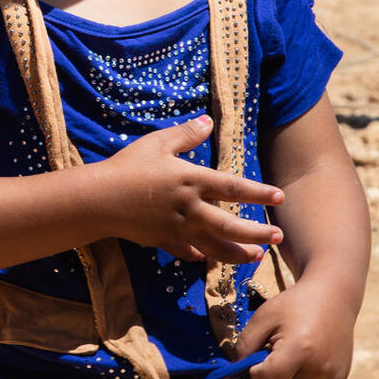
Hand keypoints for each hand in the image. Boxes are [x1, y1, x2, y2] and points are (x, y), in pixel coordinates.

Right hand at [101, 116, 283, 263]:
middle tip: (278, 236)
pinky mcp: (163, 241)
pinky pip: (187, 252)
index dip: (259, 193)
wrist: (99, 199)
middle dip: (258, 232)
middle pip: (231, 226)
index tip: (279, 196)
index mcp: (191, 181)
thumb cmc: (128, 167)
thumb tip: (208, 121)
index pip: (233, 188)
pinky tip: (207, 257)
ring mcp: (178, 229)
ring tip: (256, 256)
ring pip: (216, 247)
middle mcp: (190, 209)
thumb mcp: (156, 144)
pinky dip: (199, 256)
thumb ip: (185, 134)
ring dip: (238, 253)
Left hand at [236, 278, 357, 378]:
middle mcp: (321, 368)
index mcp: (301, 349)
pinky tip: (298, 369)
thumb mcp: (263, 318)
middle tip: (272, 354)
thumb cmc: (293, 306)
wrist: (332, 298)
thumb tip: (235, 371)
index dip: (255, 372)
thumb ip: (245, 345)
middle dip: (269, 378)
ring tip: (287, 360)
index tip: (257, 356)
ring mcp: (333, 378)